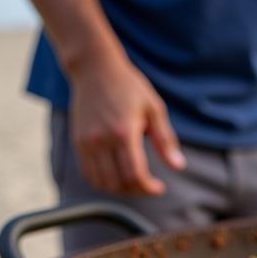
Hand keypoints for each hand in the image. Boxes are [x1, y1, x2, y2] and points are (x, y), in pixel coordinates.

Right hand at [69, 52, 184, 195]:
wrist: (94, 68)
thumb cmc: (128, 86)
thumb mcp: (153, 109)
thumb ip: (165, 140)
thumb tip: (178, 166)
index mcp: (124, 132)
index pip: (134, 174)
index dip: (148, 188)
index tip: (159, 188)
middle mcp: (102, 139)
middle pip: (119, 182)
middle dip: (137, 190)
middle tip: (148, 185)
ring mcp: (87, 142)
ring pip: (102, 182)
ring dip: (120, 189)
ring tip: (133, 182)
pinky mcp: (78, 142)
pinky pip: (89, 174)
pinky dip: (103, 182)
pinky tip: (117, 177)